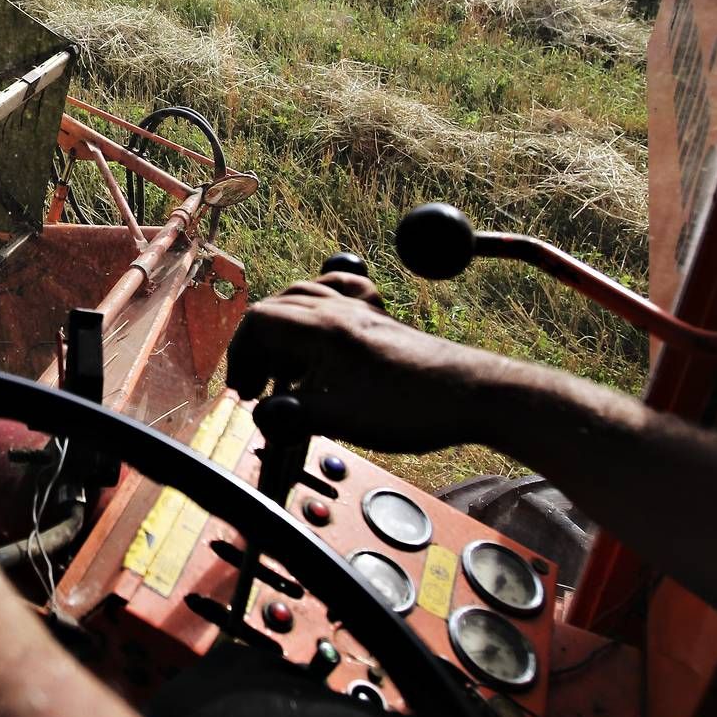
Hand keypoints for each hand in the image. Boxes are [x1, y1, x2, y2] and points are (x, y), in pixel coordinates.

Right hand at [227, 272, 504, 452]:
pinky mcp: (380, 323)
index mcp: (322, 328)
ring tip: (285, 370)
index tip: (246, 392)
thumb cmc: (415, 405)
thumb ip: (293, 415)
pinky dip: (319, 313)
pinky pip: (340, 297)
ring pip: (304, 301)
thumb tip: (260, 418)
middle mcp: (339, 310)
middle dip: (257, 347)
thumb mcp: (344, 419)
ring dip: (283, 333)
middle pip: (276, 309)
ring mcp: (362, 312)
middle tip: (259, 388)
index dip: (241, 356)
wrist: (475, 393)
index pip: (258, 322)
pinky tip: (324, 337)